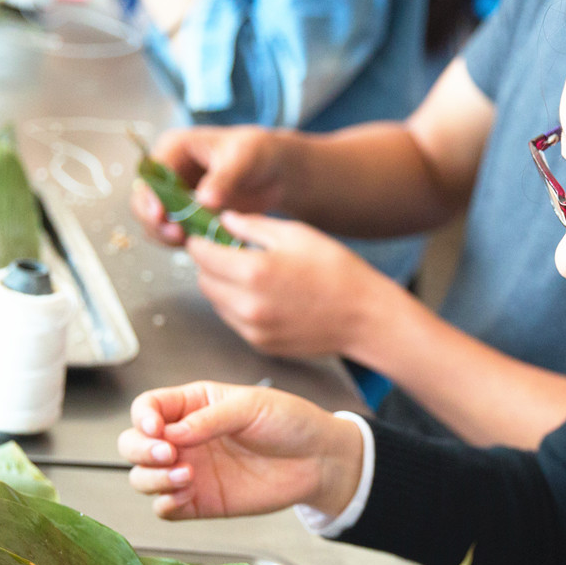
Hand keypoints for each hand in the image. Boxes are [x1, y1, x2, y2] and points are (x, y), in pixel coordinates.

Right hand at [119, 382, 363, 520]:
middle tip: (168, 454)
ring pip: (142, 477)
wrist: (319, 460)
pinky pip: (165, 508)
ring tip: (186, 475)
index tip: (158, 430)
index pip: (147, 408)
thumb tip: (173, 433)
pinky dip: (165, 503)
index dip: (143, 418)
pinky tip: (187, 494)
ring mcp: (189, 471)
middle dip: (141, 450)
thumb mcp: (251, 407)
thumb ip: (210, 419)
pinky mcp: (201, 501)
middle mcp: (184, 438)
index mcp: (192, 406)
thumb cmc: (289, 422)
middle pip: (133, 445)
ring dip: (153, 478)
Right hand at [131, 125, 291, 241]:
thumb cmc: (258, 153)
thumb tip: (204, 200)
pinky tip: (198, 245)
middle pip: (144, 199)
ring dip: (165, 234)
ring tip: (187, 242)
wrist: (275, 172)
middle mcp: (169, 171)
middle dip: (154, 220)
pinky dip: (181, 241)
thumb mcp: (243, 158)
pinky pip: (174, 231)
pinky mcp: (187, 215)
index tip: (161, 214)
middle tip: (176, 235)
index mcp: (175, 148)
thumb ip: (224, 178)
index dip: (149, 195)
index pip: (149, 174)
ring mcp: (176, 195)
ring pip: (155, 220)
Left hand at [186, 212, 393, 358]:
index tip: (206, 236)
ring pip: (216, 303)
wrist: (365, 317)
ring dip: (223, 287)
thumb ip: (253, 225)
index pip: (201, 254)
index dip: (200, 241)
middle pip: (203, 281)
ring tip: (252, 275)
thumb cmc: (338, 271)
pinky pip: (235, 321)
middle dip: (210, 265)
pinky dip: (239, 307)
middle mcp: (247, 305)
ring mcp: (254, 329)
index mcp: (253, 271)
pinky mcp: (262, 344)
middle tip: (230, 254)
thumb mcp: (296, 234)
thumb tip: (224, 220)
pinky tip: (264, 296)